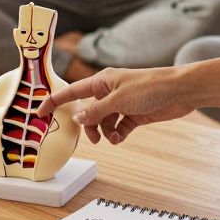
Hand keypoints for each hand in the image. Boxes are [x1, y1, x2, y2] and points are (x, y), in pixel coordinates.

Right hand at [36, 66, 195, 144]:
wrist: (180, 91)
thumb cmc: (150, 87)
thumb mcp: (118, 100)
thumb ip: (96, 112)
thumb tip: (78, 118)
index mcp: (102, 81)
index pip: (72, 92)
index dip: (55, 101)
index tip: (40, 112)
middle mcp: (109, 91)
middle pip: (88, 111)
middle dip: (88, 125)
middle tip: (93, 138)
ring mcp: (122, 103)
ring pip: (103, 121)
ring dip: (104, 132)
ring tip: (113, 138)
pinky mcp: (134, 113)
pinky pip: (118, 127)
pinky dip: (117, 134)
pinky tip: (120, 138)